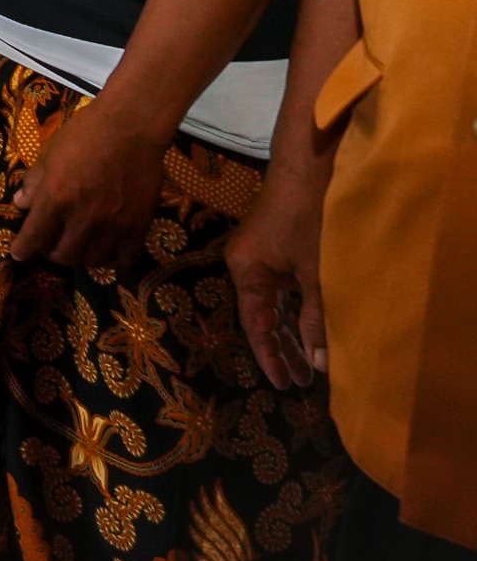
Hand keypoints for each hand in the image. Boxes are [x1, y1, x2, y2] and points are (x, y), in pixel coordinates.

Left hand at [9, 98, 169, 269]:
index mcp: (55, 198)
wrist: (131, 125)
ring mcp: (113, 224)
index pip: (33, 239)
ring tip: (79, 244)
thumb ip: (33, 183)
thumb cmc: (84, 134)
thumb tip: (20, 205)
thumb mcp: (49, 154)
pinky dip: (114, 259)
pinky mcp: (139, 224)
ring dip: (81, 256)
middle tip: (52, 242)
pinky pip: (125, 258)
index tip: (19, 254)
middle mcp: (82, 217)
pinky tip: (109, 249)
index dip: (23, 250)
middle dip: (52, 252)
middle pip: (63, 256)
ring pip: (92, 260)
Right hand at [226, 163, 329, 389]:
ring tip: (304, 368)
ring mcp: (253, 261)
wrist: (302, 176)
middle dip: (280, 350)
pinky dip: (288, 313)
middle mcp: (242, 269)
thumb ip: (314, 319)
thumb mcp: (313, 275)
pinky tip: (301, 334)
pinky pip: (274, 293)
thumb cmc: (306, 222)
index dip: (270, 357)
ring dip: (286, 334)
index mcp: (246, 273)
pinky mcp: (265, 255)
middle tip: (299, 383)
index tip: (283, 385)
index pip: (256, 325)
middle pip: (260, 318)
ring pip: (269, 307)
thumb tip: (318, 363)